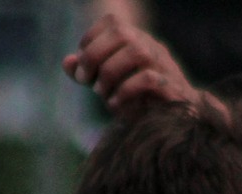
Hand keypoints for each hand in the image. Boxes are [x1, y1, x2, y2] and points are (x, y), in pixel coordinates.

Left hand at [63, 10, 208, 116]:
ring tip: (102, 93)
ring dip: (109, 73)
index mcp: (136, 40)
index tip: (82, 69)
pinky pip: (147, 79)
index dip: (90, 41)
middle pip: (121, 32)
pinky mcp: (170, 88)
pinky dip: (125, 91)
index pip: (112, 22)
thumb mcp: (108, 85)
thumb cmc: (138, 102)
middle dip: (95, 56)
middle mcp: (150, 46)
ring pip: (135, 52)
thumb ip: (89, 73)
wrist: (174, 124)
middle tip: (86, 81)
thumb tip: (67, 62)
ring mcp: (162, 65)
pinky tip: (115, 105)